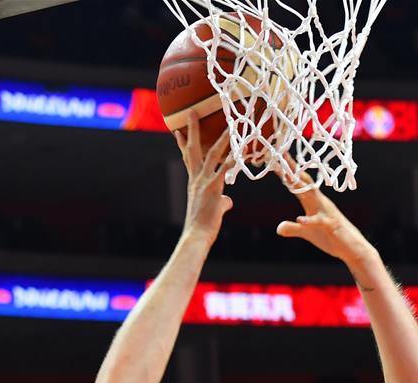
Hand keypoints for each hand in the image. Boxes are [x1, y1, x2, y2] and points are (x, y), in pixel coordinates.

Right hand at [175, 113, 233, 245]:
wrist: (197, 236)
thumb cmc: (203, 226)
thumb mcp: (213, 210)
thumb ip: (221, 202)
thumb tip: (228, 201)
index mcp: (194, 182)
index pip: (187, 158)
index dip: (183, 143)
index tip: (178, 129)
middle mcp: (196, 178)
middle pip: (193, 148)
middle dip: (192, 129)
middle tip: (192, 111)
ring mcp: (204, 182)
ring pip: (212, 154)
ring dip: (221, 138)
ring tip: (228, 124)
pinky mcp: (213, 189)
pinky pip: (224, 170)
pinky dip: (232, 160)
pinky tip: (240, 150)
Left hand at [276, 157, 374, 266]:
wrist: (353, 248)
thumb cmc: (332, 238)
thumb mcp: (307, 233)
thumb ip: (293, 229)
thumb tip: (278, 228)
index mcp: (313, 202)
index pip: (298, 184)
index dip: (286, 172)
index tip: (275, 159)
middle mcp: (320, 202)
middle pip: (304, 182)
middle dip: (293, 169)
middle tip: (280, 154)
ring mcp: (327, 213)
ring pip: (312, 196)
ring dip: (300, 186)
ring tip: (287, 177)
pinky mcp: (331, 226)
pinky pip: (320, 222)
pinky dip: (310, 220)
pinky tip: (299, 219)